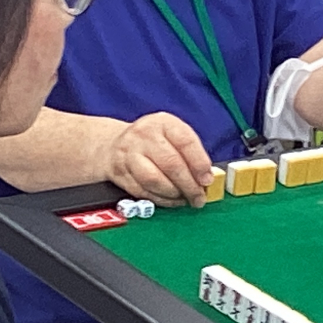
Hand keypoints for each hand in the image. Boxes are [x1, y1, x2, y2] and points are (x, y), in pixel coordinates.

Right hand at [100, 111, 214, 205]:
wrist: (115, 143)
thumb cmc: (153, 140)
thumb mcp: (172, 134)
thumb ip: (191, 152)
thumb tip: (207, 177)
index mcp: (163, 122)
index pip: (185, 142)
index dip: (199, 163)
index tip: (207, 180)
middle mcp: (144, 136)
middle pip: (170, 164)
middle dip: (189, 185)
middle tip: (199, 197)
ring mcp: (129, 155)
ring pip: (154, 180)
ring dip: (174, 194)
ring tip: (185, 199)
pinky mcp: (120, 174)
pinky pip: (143, 191)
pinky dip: (161, 199)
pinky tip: (171, 200)